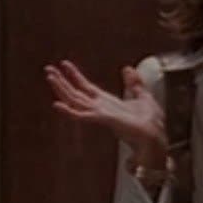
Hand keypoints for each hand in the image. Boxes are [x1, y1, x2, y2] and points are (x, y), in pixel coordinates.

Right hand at [44, 60, 165, 158]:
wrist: (154, 138)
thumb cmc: (149, 123)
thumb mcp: (142, 96)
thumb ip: (133, 83)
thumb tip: (128, 68)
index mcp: (107, 102)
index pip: (86, 87)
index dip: (75, 76)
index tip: (64, 64)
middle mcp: (100, 108)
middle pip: (75, 93)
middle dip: (62, 82)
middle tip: (48, 69)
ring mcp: (99, 114)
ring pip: (75, 100)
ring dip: (61, 89)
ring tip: (50, 77)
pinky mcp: (103, 120)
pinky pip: (82, 115)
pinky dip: (69, 111)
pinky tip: (57, 105)